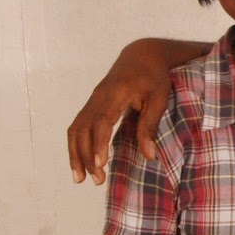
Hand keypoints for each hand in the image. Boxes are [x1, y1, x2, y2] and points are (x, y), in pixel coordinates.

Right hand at [67, 39, 172, 184]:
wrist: (142, 54)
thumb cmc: (154, 76)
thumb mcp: (159, 98)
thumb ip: (150, 125)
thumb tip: (149, 156)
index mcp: (117, 92)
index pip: (102, 121)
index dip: (98, 143)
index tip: (100, 164)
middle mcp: (99, 96)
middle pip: (84, 129)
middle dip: (86, 156)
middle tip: (97, 180)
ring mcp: (92, 99)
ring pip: (76, 129)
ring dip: (76, 154)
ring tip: (81, 178)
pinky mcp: (91, 104)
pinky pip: (77, 126)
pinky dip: (75, 144)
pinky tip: (80, 161)